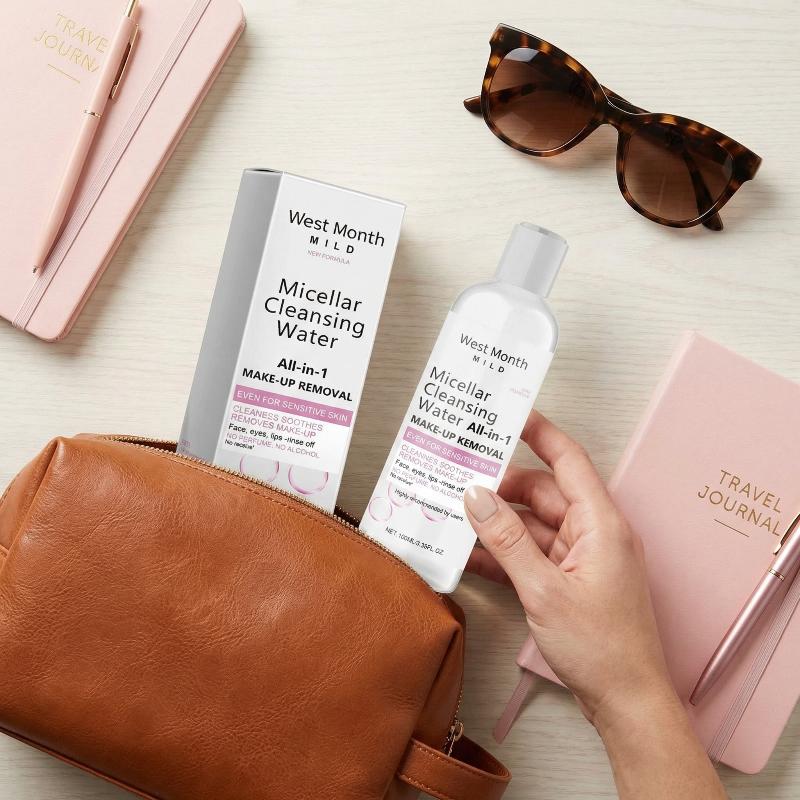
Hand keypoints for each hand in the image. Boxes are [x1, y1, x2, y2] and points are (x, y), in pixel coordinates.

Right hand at [463, 411, 674, 728]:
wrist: (627, 702)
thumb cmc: (602, 648)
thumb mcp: (544, 589)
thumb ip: (507, 540)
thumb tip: (476, 497)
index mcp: (600, 524)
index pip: (567, 460)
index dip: (539, 432)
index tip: (509, 414)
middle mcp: (593, 533)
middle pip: (542, 493)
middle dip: (502, 486)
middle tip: (461, 478)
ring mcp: (581, 558)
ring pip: (533, 524)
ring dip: (498, 523)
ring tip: (456, 515)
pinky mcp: (569, 580)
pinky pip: (532, 554)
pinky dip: (505, 553)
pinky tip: (472, 554)